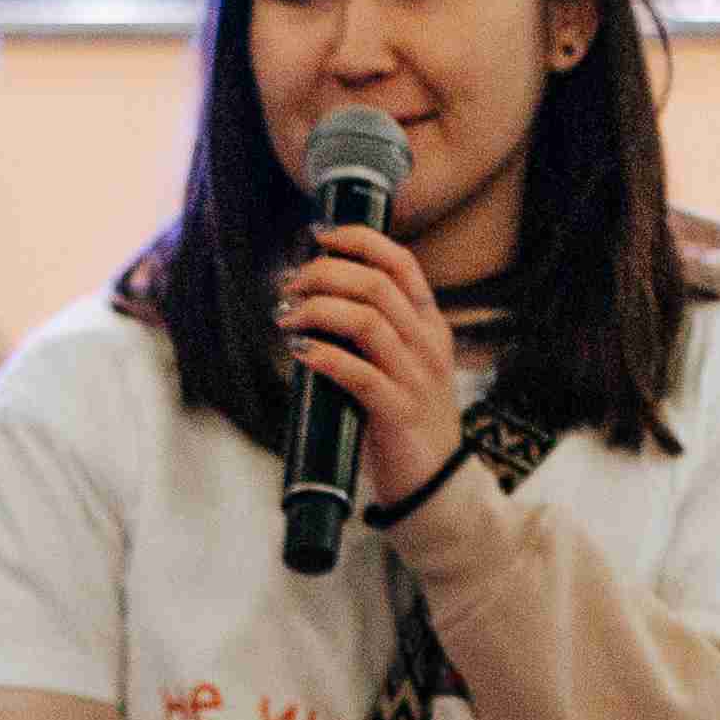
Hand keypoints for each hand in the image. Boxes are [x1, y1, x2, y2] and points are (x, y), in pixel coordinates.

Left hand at [278, 225, 463, 512]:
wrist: (434, 484)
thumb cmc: (404, 422)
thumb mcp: (400, 366)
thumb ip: (371, 334)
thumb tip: (309, 304)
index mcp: (430, 325)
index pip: (401, 262)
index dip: (359, 239)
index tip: (319, 235)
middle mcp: (428, 344)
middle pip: (376, 284)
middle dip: (324, 273)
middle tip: (288, 284)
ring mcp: (416, 378)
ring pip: (367, 321)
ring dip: (317, 309)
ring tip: (285, 316)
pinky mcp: (398, 412)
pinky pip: (359, 373)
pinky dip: (323, 355)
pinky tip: (299, 350)